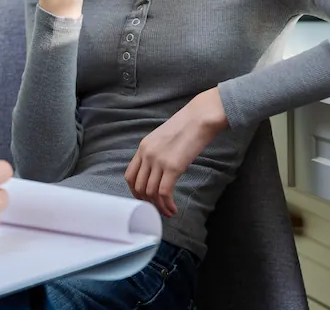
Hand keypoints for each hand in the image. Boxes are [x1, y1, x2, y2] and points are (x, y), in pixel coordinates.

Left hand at [125, 88, 228, 217]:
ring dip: (158, 207)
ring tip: (168, 212)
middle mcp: (146, 154)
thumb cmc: (186, 127)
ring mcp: (158, 161)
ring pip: (150, 193)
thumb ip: (156, 153)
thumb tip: (157, 172)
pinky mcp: (172, 167)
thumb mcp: (163, 139)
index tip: (145, 199)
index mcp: (142, 147)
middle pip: (138, 187)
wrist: (199, 118)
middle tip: (157, 209)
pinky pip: (164, 193)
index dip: (135, 192)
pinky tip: (173, 208)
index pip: (130, 175)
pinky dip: (167, 204)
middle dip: (147, 202)